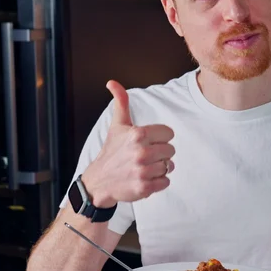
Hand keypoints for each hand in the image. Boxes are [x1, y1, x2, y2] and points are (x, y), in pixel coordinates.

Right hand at [81, 80, 174, 206]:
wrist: (99, 181)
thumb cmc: (111, 152)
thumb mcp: (117, 125)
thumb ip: (121, 103)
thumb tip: (112, 82)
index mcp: (138, 134)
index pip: (169, 133)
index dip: (160, 138)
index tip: (148, 142)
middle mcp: (141, 152)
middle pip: (171, 150)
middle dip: (160, 154)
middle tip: (145, 156)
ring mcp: (143, 171)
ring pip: (169, 167)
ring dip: (159, 168)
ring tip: (144, 167)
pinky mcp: (144, 187)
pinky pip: (166, 182)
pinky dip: (158, 182)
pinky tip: (145, 178)